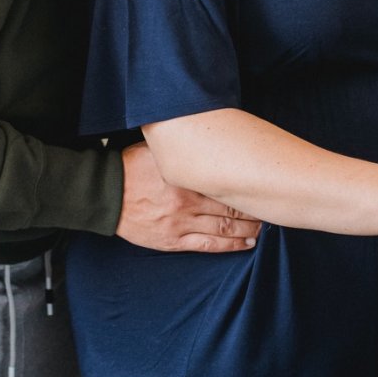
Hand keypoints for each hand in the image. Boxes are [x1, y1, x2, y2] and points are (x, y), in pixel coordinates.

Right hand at [115, 142, 259, 251]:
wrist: (105, 195)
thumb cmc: (129, 168)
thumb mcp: (157, 149)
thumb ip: (181, 146)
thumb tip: (202, 131)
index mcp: (186, 177)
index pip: (229, 182)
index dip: (249, 185)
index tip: (265, 184)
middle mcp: (189, 202)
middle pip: (231, 207)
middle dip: (254, 209)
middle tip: (271, 207)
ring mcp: (182, 224)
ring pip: (224, 228)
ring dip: (248, 229)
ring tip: (264, 226)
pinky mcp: (173, 240)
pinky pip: (208, 246)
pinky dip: (230, 245)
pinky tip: (246, 243)